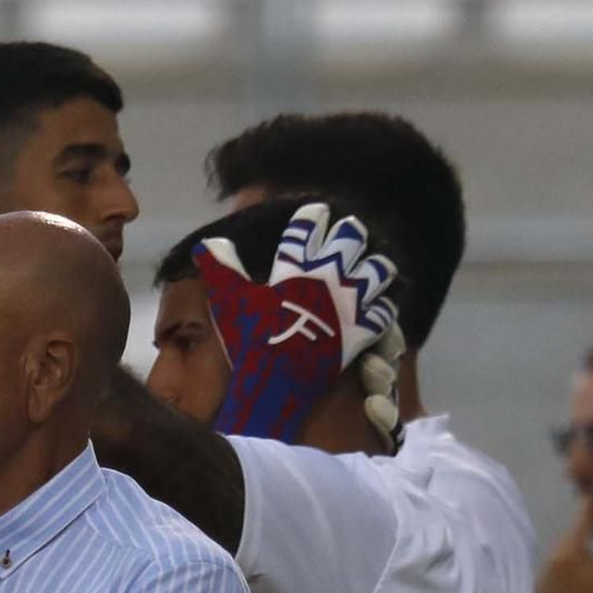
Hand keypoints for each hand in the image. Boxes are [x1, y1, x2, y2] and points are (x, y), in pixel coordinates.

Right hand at [195, 203, 400, 444]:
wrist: (274, 382)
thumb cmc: (248, 341)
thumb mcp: (228, 300)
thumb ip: (221, 268)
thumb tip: (207, 243)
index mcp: (294, 268)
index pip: (305, 230)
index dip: (312, 216)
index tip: (318, 209)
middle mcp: (326, 278)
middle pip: (349, 239)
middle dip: (352, 231)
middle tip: (353, 228)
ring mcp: (348, 303)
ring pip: (377, 271)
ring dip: (378, 265)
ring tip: (378, 264)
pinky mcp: (361, 331)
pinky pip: (384, 311)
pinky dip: (385, 307)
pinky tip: (382, 304)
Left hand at [537, 501, 592, 592]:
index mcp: (571, 552)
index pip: (581, 522)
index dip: (588, 508)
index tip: (591, 496)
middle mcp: (552, 558)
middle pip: (569, 538)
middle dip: (582, 535)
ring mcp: (543, 574)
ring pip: (560, 555)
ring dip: (572, 554)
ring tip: (587, 560)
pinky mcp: (539, 589)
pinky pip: (553, 571)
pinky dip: (563, 569)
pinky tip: (575, 578)